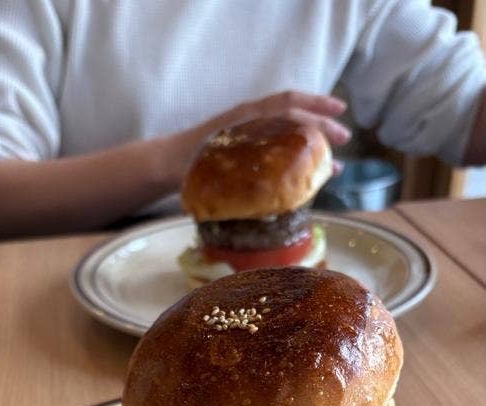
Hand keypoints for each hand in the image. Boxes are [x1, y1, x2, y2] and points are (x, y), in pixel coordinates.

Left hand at [174, 89, 350, 176]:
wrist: (168, 163)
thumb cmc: (186, 165)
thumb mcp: (208, 168)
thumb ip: (235, 172)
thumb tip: (266, 193)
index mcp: (246, 119)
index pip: (286, 105)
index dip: (314, 107)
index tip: (337, 112)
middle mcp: (253, 124)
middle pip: (294, 118)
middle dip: (322, 126)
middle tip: (344, 140)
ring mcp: (254, 137)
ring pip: (291, 134)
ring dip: (313, 146)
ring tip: (335, 164)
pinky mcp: (252, 152)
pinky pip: (282, 150)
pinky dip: (299, 160)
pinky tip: (310, 177)